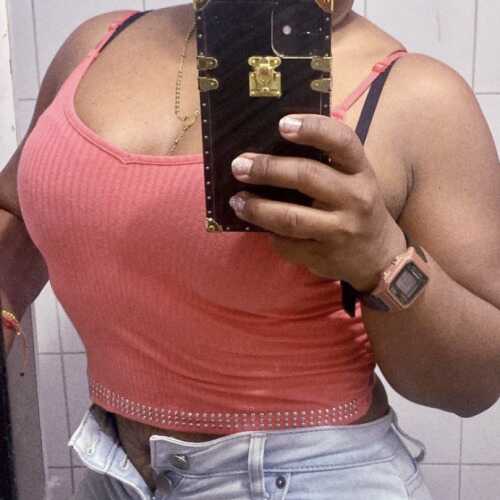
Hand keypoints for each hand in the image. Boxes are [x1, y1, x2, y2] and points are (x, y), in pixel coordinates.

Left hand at [229, 114, 406, 291]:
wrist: (378, 256)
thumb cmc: (355, 207)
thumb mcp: (352, 180)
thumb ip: (324, 164)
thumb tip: (269, 149)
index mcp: (361, 171)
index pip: (341, 141)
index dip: (313, 128)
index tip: (282, 124)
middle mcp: (355, 198)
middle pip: (307, 176)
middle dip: (268, 169)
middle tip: (239, 165)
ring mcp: (340, 230)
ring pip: (290, 217)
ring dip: (257, 208)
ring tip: (237, 201)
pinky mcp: (324, 256)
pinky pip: (287, 244)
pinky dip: (269, 234)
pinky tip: (259, 226)